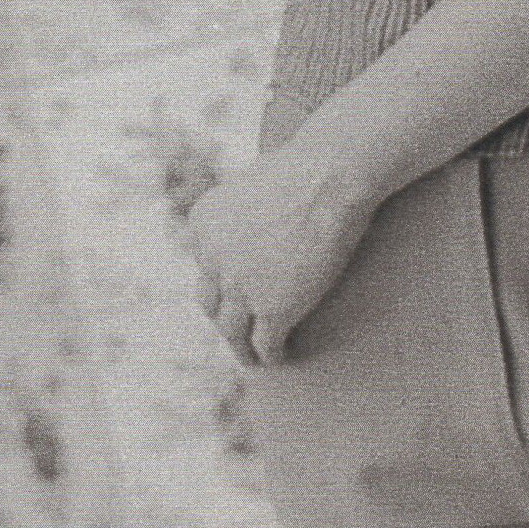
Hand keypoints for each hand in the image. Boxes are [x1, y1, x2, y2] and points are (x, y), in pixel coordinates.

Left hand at [183, 142, 376, 367]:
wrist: (327, 178)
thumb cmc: (304, 169)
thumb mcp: (253, 184)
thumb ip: (245, 210)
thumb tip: (261, 222)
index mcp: (202, 223)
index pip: (205, 262)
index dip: (221, 279)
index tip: (233, 292)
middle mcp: (212, 258)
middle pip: (210, 300)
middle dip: (222, 316)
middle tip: (234, 329)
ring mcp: (240, 287)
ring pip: (231, 330)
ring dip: (240, 348)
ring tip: (251, 358)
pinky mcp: (272, 309)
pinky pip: (264, 343)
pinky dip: (270, 355)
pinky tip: (280, 358)